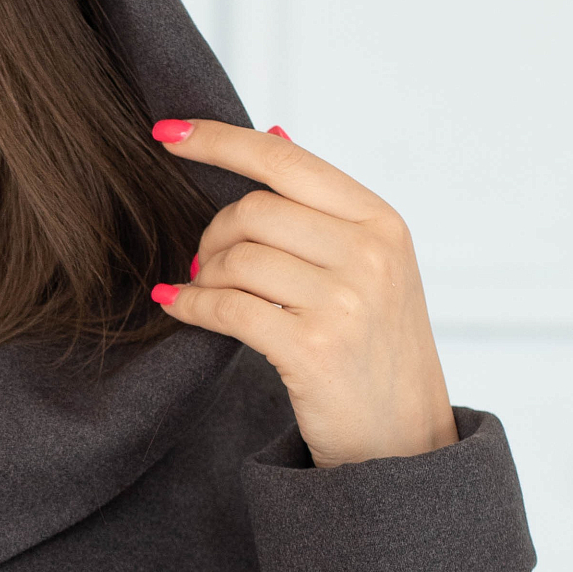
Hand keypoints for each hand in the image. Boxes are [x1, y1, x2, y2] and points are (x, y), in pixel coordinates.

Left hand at [149, 119, 457, 468]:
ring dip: (204, 277)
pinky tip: (178, 307)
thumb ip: (325, 209)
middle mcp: (370, 254)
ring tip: (209, 294)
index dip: (219, 141)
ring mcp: (344, 301)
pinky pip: (224, 308)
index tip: (168, 133)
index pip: (286, 160)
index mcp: (382, 222)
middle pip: (252, 211)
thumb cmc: (377, 351)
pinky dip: (189, 306)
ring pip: (235, 260)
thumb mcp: (374, 268)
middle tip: (206, 263)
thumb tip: (274, 128)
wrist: (404, 443)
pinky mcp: (312, 348)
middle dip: (213, 236)